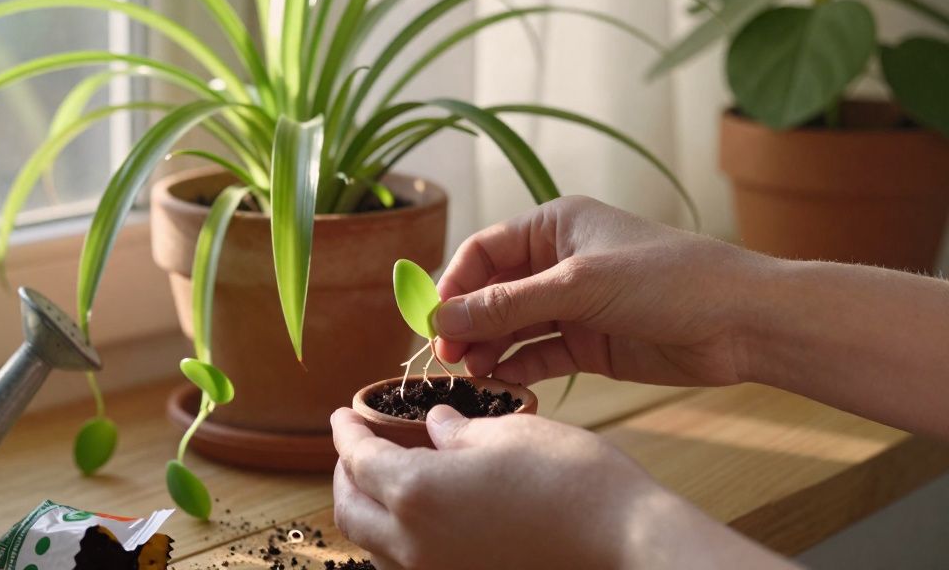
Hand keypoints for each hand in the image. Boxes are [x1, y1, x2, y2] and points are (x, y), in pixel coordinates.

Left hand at [331, 406, 788, 569]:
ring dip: (368, 507)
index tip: (343, 414)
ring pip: (374, 544)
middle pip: (351, 511)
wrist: (625, 544)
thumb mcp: (504, 433)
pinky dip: (398, 534)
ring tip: (385, 475)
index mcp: (416, 493)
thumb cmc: (570, 479)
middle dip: (346, 473)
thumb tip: (435, 426)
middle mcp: (414, 544)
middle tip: (358, 444)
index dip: (347, 432)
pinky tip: (422, 509)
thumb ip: (455, 431)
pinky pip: (406, 563)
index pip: (358, 459)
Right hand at [434, 195, 770, 386]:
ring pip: (512, 327)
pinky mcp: (590, 344)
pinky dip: (517, 369)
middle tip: (444, 356)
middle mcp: (558, 262)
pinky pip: (539, 355)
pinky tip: (498, 384)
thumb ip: (508, 304)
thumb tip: (444, 317)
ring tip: (466, 375)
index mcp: (554, 226)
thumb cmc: (666, 279)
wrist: (741, 321)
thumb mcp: (579, 285)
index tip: (430, 319)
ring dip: (487, 348)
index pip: (484, 251)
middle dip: (465, 321)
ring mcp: (574, 305)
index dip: (453, 283)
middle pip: (492, 292)